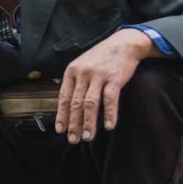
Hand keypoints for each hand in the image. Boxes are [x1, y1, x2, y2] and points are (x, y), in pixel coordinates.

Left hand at [55, 28, 153, 143]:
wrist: (122, 44)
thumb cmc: (101, 57)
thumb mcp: (82, 65)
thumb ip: (75, 82)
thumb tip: (68, 105)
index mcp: (72, 71)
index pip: (64, 97)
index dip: (62, 115)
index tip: (60, 130)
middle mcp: (83, 73)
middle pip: (76, 103)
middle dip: (73, 123)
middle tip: (73, 139)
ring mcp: (98, 75)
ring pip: (90, 103)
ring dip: (88, 122)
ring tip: (87, 137)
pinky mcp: (114, 78)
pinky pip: (110, 99)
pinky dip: (109, 114)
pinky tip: (109, 126)